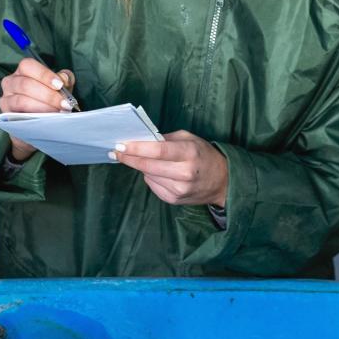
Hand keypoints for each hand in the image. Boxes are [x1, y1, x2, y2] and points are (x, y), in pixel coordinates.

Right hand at [0, 58, 74, 161]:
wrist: (43, 124)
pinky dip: (34, 118)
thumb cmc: (50, 100)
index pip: (28, 65)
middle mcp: (10, 83)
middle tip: (64, 104)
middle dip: (47, 95)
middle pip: (25, 84)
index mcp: (22, 71)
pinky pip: (18, 116)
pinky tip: (47, 120)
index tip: (59, 85)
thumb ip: (64, 79)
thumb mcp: (60, 87)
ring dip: (42, 107)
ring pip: (21, 100)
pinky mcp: (6, 116)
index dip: (44, 74)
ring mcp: (6, 99)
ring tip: (57, 112)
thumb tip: (63, 78)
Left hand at [113, 131, 228, 206]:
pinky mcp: (174, 200)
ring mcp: (179, 189)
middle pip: (148, 166)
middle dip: (130, 158)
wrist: (222, 182)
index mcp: (189, 153)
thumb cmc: (204, 155)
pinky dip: (151, 177)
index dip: (136, 148)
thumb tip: (141, 140)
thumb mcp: (189, 139)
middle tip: (116, 151)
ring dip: (142, 167)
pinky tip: (158, 172)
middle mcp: (184, 173)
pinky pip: (153, 186)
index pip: (157, 151)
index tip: (120, 145)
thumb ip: (165, 139)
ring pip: (148, 176)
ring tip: (144, 160)